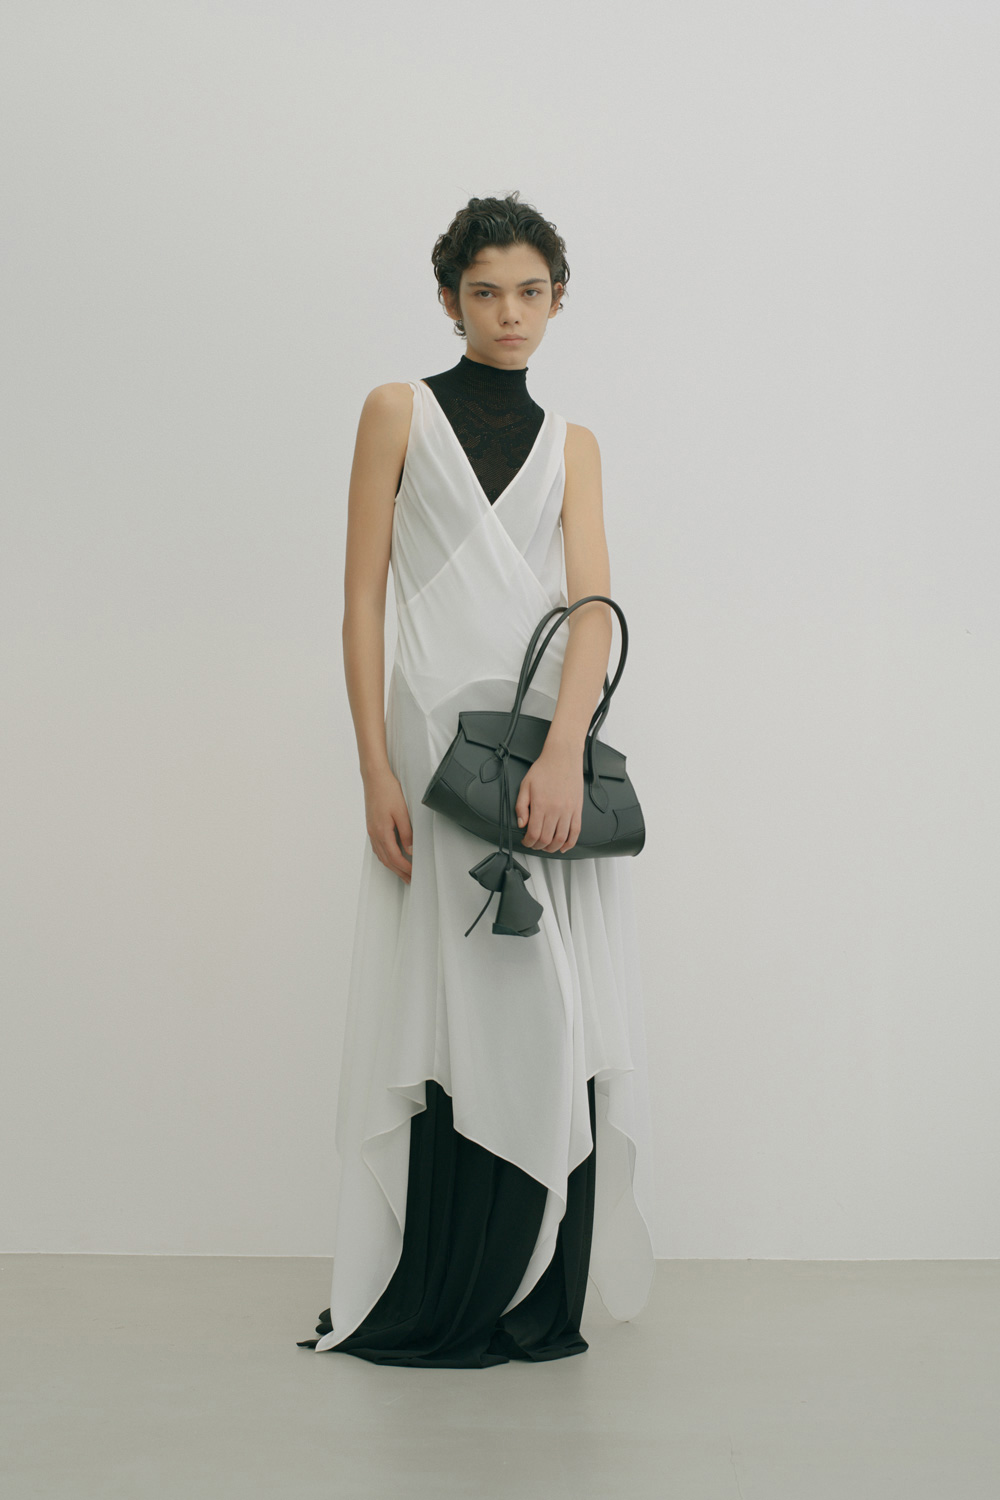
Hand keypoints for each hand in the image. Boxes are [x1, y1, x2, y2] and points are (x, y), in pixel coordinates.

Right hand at [363, 767, 412, 882]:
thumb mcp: (401, 812)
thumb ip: (406, 833)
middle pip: (387, 860)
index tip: (414, 874)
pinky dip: (386, 856)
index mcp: (382, 832)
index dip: (405, 868)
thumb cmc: (387, 791)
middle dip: (399, 872)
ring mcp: (371, 830)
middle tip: (409, 880)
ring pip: (381, 855)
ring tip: (402, 872)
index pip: (395, 858)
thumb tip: (410, 849)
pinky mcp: (371, 826)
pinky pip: (378, 848)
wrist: (374, 778)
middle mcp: (374, 834)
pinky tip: (390, 856)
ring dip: (392, 866)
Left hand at [515, 744, 583, 852]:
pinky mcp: (577, 809)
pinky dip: (570, 843)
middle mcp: (555, 810)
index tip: (526, 841)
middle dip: (538, 846)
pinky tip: (564, 846)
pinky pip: (576, 831)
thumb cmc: (544, 769)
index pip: (534, 833)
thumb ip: (521, 806)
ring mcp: (568, 810)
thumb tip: (521, 823)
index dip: (528, 842)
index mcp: (540, 805)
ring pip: (561, 839)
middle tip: (534, 844)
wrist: (562, 757)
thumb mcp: (525, 785)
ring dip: (553, 848)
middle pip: (547, 839)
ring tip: (547, 846)